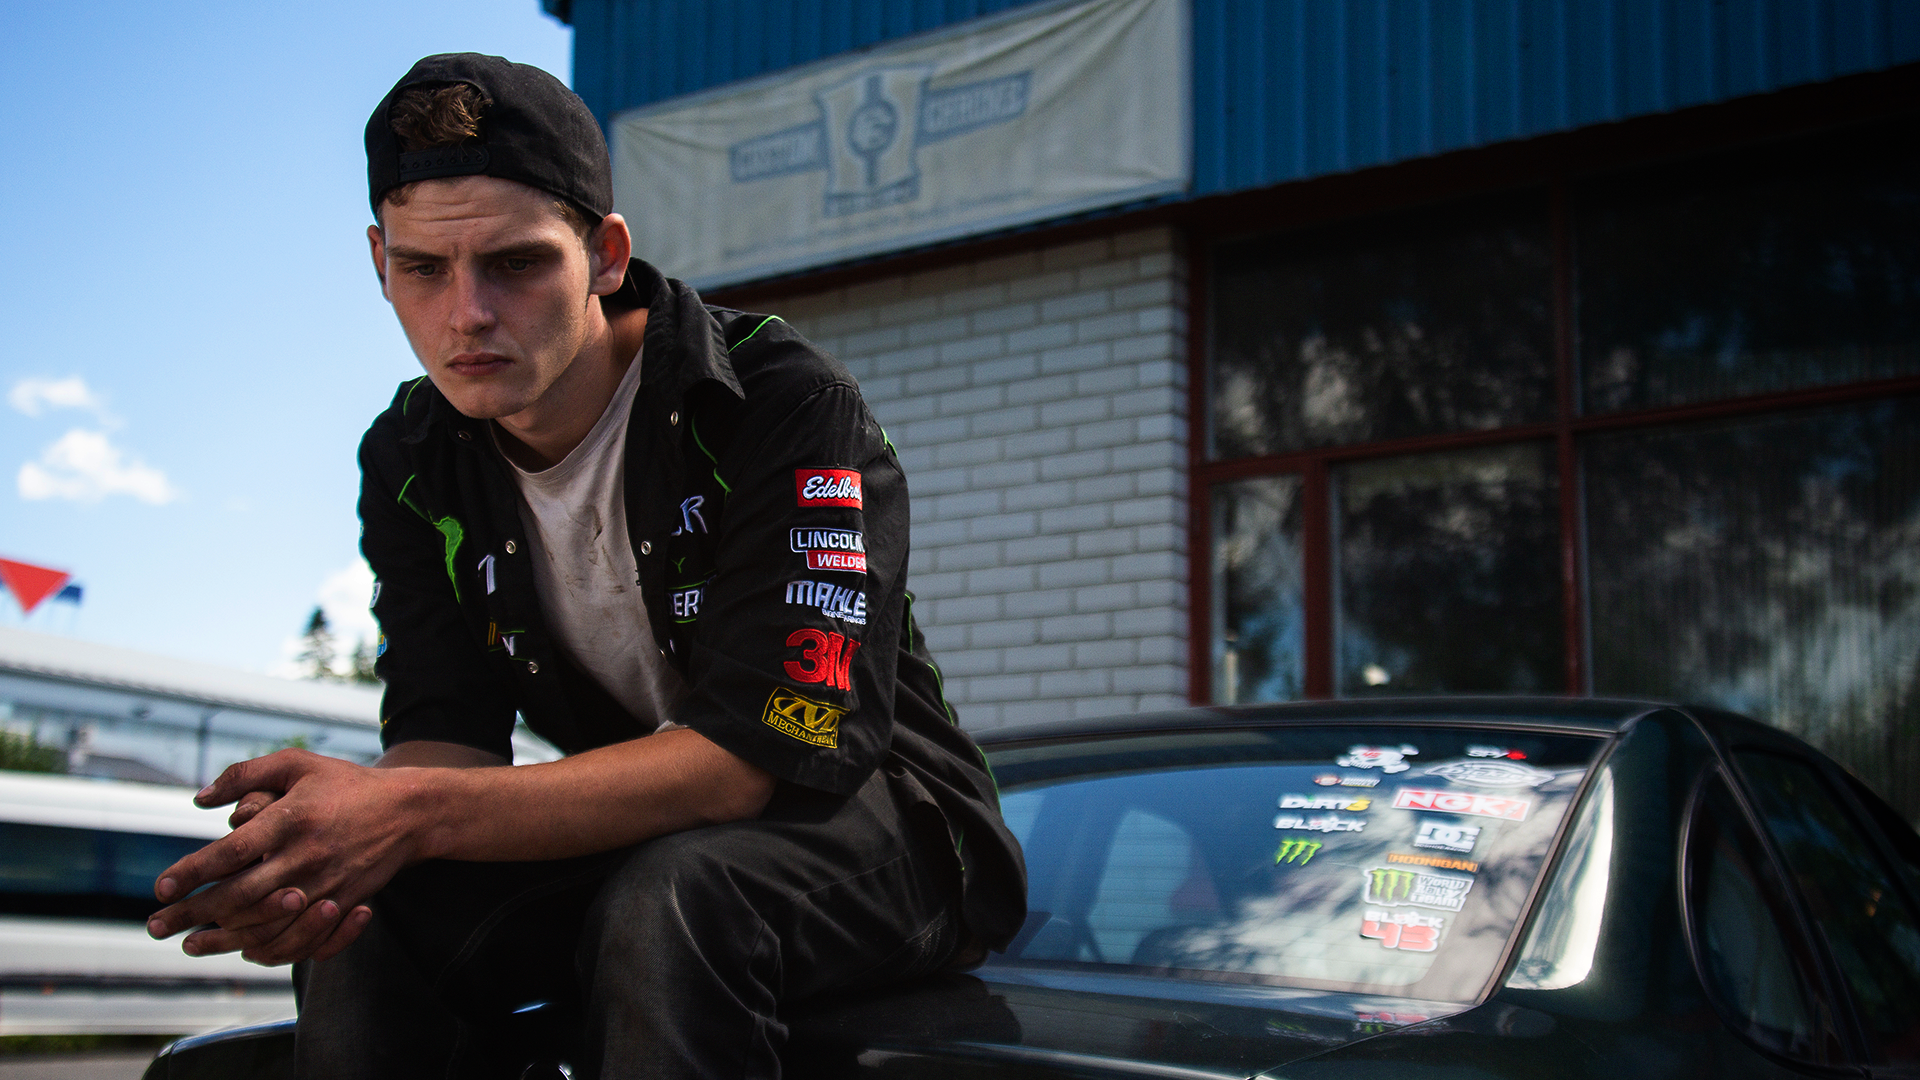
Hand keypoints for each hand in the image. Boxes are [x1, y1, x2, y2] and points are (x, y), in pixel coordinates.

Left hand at [148, 749, 426, 965]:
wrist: (409, 812)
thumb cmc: (345, 784)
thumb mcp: (298, 764)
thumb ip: (246, 774)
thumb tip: (199, 800)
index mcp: (293, 819)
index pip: (232, 852)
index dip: (194, 872)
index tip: (162, 887)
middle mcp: (307, 856)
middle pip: (240, 895)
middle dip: (193, 914)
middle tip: (156, 926)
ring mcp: (326, 884)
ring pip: (266, 924)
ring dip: (223, 940)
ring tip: (190, 944)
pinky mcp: (342, 903)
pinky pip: (300, 938)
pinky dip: (267, 949)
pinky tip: (241, 949)